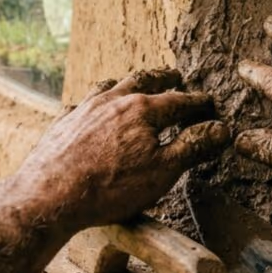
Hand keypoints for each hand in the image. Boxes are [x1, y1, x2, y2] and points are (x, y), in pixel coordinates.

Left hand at [10, 69, 229, 236]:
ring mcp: (85, 109)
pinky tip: (90, 107)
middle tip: (175, 76)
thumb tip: (221, 129)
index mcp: (142, 110)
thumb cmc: (110, 188)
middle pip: (143, 81)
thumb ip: (193, 146)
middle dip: (163, 79)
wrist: (50, 196)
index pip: (179, 100)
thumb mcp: (163, 171)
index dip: (198, 102)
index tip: (210, 103)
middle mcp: (113, 100)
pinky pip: (81, 103)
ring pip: (110, 86)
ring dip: (127, 83)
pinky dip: (93, 101)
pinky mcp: (63, 123)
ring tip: (135, 84)